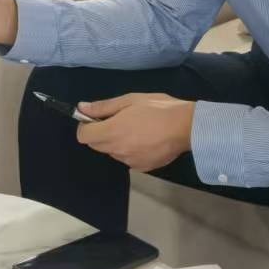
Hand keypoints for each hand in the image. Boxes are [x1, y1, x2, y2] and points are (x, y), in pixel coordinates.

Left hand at [75, 93, 194, 173]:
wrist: (186, 127)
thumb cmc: (157, 108)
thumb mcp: (130, 100)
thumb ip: (104, 107)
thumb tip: (82, 108)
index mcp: (111, 132)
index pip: (84, 136)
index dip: (86, 126)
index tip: (96, 118)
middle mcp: (117, 150)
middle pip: (97, 145)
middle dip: (101, 133)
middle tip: (119, 120)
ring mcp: (129, 161)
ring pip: (113, 152)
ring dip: (117, 142)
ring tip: (137, 129)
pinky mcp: (142, 168)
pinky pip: (128, 159)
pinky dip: (131, 151)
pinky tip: (146, 140)